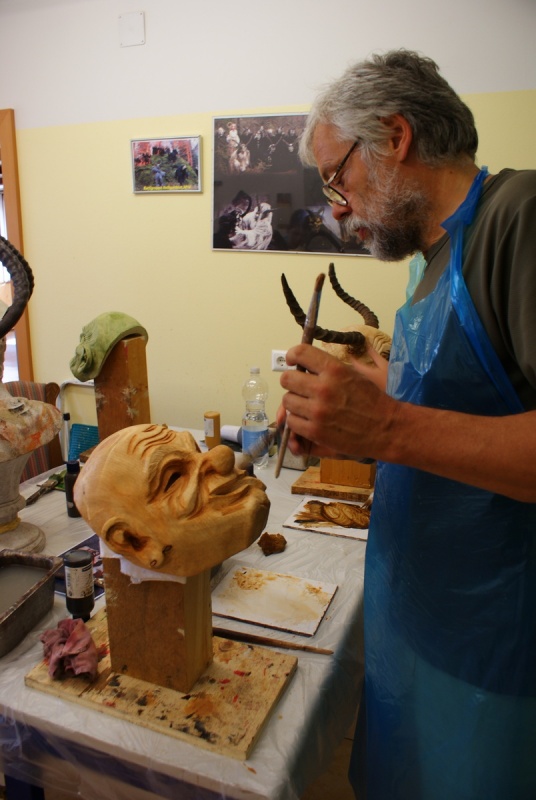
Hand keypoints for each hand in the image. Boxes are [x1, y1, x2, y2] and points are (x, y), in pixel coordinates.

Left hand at [278, 344, 395, 460]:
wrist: (385, 428)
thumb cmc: (371, 400)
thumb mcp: (352, 374)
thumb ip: (327, 369)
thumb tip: (303, 366)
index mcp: (334, 369)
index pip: (301, 353)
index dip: (293, 355)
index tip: (293, 361)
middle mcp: (323, 388)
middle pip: (287, 379)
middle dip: (293, 383)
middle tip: (301, 388)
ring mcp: (317, 411)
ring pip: (287, 401)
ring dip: (295, 404)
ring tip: (307, 407)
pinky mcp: (315, 431)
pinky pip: (292, 422)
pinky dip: (298, 422)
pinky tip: (309, 421)